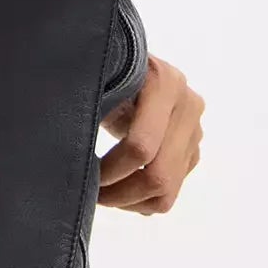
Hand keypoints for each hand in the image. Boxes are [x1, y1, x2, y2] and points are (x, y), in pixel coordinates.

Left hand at [95, 55, 204, 212]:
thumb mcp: (98, 80)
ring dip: (131, 202)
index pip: (141, 147)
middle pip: (159, 175)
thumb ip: (90, 106)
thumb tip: (71, 152)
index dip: (110, 171)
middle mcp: (188, 106)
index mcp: (164, 82)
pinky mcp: (193, 150)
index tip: (86, 175)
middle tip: (92, 195)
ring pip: (168, 190)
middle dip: (121, 194)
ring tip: (104, 195)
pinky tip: (119, 189)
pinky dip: (143, 199)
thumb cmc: (107, 70)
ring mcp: (195, 130)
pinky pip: (172, 190)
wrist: (132, 65)